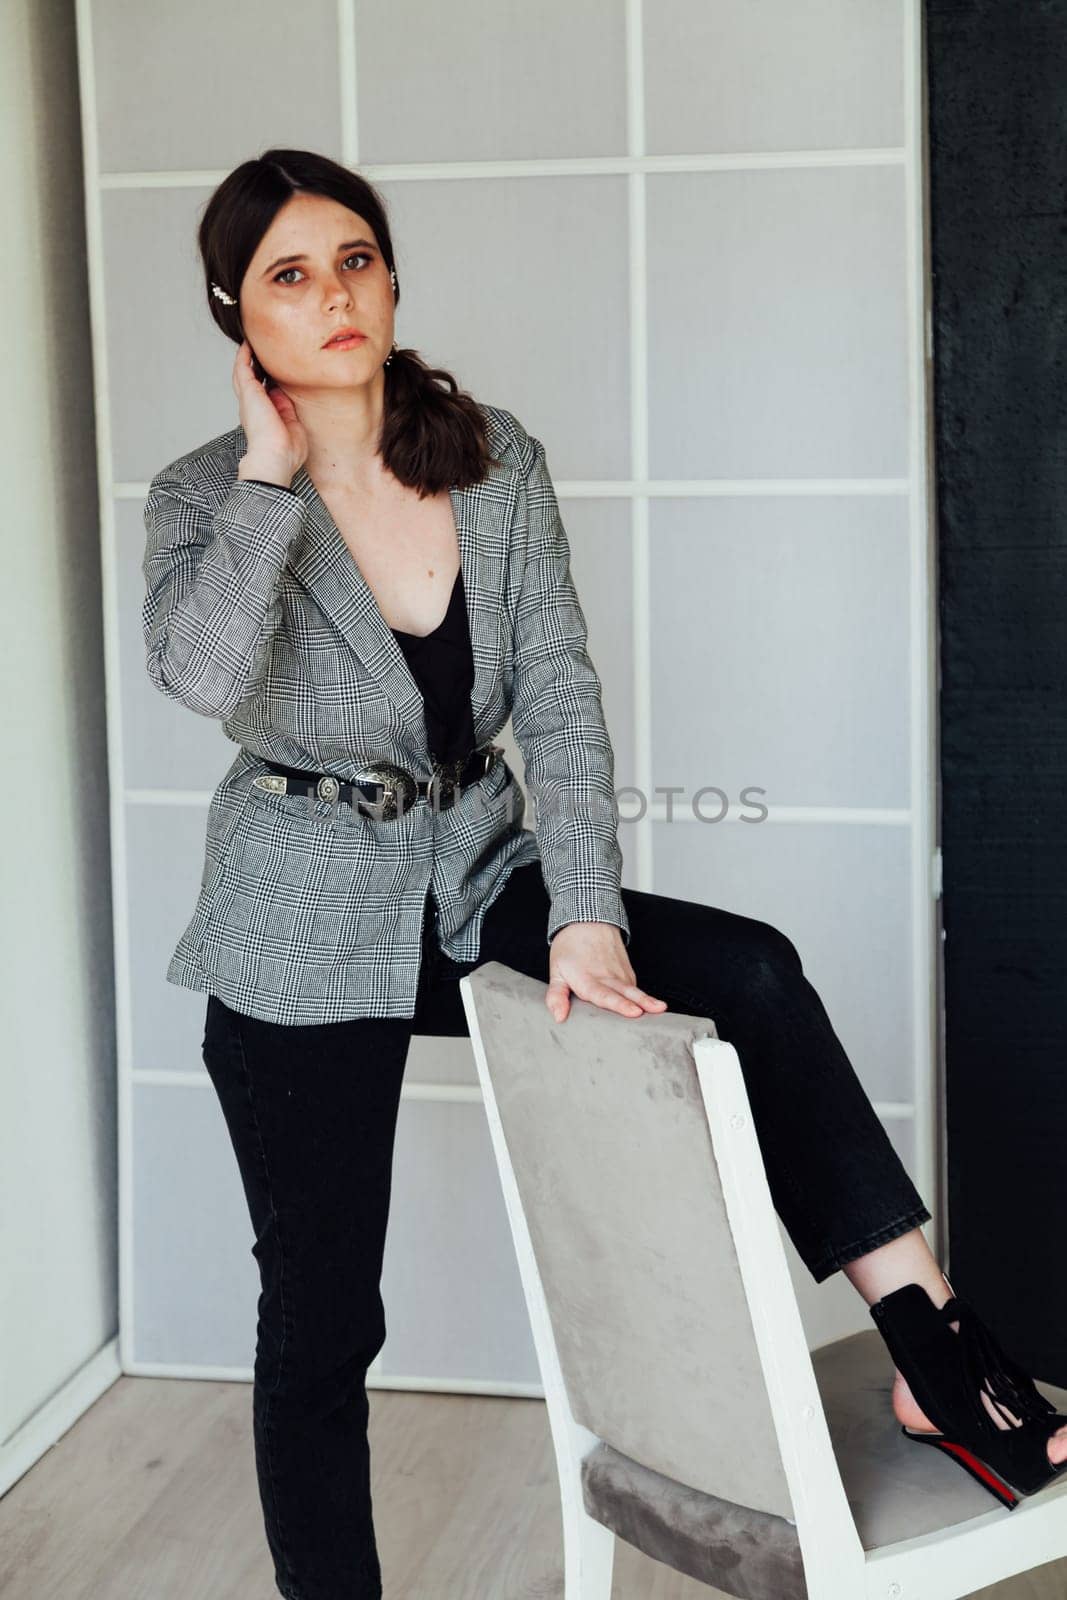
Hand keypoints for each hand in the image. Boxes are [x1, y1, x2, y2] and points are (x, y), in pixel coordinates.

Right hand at [233, 338, 307, 483]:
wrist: (275, 458)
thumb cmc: (287, 453)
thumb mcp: (294, 429)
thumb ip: (290, 414)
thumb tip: (287, 400)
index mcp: (265, 418)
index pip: (267, 394)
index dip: (271, 381)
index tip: (278, 370)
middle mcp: (254, 408)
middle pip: (251, 381)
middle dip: (255, 366)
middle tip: (260, 350)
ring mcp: (249, 399)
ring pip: (243, 372)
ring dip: (247, 357)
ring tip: (252, 341)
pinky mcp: (248, 392)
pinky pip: (243, 367)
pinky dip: (244, 354)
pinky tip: (248, 343)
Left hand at [546, 922, 667, 1023]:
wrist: (587, 920)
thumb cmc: (569, 947)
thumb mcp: (556, 971)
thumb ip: (556, 995)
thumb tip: (558, 1017)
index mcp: (588, 979)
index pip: (605, 995)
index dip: (620, 1004)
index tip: (634, 1011)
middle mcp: (607, 977)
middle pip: (627, 992)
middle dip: (642, 1002)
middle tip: (657, 1010)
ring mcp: (620, 973)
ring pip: (635, 990)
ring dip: (648, 999)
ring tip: (660, 1008)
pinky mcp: (628, 972)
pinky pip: (635, 988)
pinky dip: (644, 997)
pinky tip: (652, 1007)